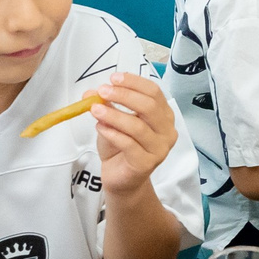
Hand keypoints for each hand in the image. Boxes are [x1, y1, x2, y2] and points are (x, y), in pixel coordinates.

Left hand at [90, 70, 179, 191]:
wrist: (122, 179)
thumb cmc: (121, 148)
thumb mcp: (112, 121)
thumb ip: (106, 105)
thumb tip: (91, 93)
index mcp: (164, 115)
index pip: (154, 92)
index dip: (134, 82)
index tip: (113, 78)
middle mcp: (167, 131)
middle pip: (149, 107)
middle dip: (124, 96)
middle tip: (102, 92)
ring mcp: (159, 149)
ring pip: (138, 126)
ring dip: (114, 115)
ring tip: (94, 109)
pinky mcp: (146, 164)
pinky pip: (129, 145)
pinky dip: (112, 133)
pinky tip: (100, 127)